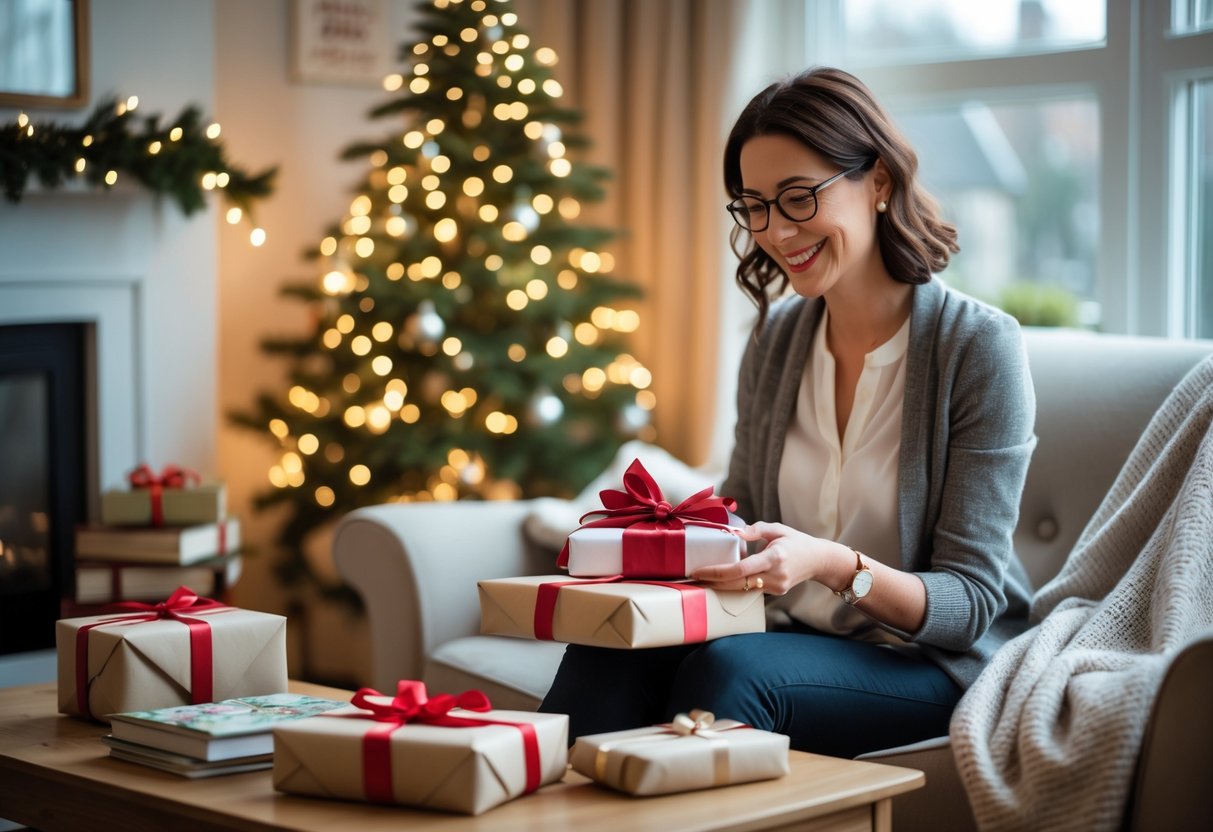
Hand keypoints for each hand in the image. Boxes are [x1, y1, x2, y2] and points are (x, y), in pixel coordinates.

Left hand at [689, 522, 837, 594]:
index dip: (717, 572)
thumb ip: (756, 530)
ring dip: (721, 585)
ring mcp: (776, 586)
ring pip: (742, 589)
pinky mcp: (775, 592)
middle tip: (692, 577)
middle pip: (737, 584)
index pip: (741, 569)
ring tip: (701, 579)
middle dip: (713, 582)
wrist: (819, 561)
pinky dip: (735, 584)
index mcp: (775, 557)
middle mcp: (775, 575)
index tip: (699, 570)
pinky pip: (750, 589)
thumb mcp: (778, 529)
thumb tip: (734, 532)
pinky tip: (721, 580)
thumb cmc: (797, 541)